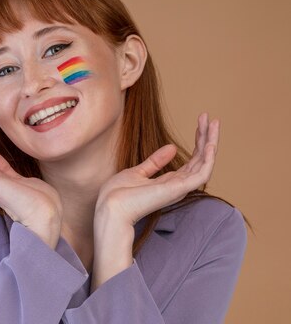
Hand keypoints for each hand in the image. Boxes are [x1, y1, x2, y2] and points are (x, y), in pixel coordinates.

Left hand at [96, 112, 219, 225]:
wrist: (110, 207)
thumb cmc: (118, 195)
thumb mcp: (137, 172)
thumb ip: (155, 162)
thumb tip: (172, 147)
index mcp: (170, 182)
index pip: (192, 159)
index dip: (198, 140)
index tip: (200, 121)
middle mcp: (178, 185)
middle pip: (201, 159)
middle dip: (207, 137)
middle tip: (211, 118)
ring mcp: (179, 188)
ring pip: (205, 164)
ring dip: (211, 143)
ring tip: (215, 123)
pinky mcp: (178, 189)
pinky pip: (201, 175)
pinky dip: (208, 159)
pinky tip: (210, 144)